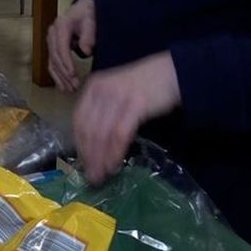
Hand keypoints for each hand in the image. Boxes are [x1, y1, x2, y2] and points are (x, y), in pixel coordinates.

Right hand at [46, 0, 95, 91]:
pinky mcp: (53, 48)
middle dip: (64, 74)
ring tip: (70, 90)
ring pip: (52, 63)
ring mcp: (51, 41)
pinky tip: (63, 87)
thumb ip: (88, 35)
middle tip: (74, 85)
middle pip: (55, 57)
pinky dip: (57, 76)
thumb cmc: (88, 14)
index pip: (61, 48)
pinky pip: (52, 64)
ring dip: (60, 78)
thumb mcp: (91, 21)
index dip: (66, 63)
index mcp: (61, 26)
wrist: (84, 9)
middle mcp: (52, 34)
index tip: (73, 75)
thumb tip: (86, 51)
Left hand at [73, 52, 180, 183]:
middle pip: (88, 129)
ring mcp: (117, 96)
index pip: (79, 120)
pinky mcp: (135, 104)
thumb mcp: (116, 95)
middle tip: (92, 177)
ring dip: (100, 158)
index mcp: (93, 88)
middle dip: (89, 157)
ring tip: (102, 176)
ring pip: (102, 134)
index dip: (80, 144)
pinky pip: (119, 134)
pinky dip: (114, 152)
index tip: (83, 163)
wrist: (171, 72)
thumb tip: (93, 147)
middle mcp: (101, 90)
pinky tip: (114, 165)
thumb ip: (103, 113)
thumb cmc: (144, 87)